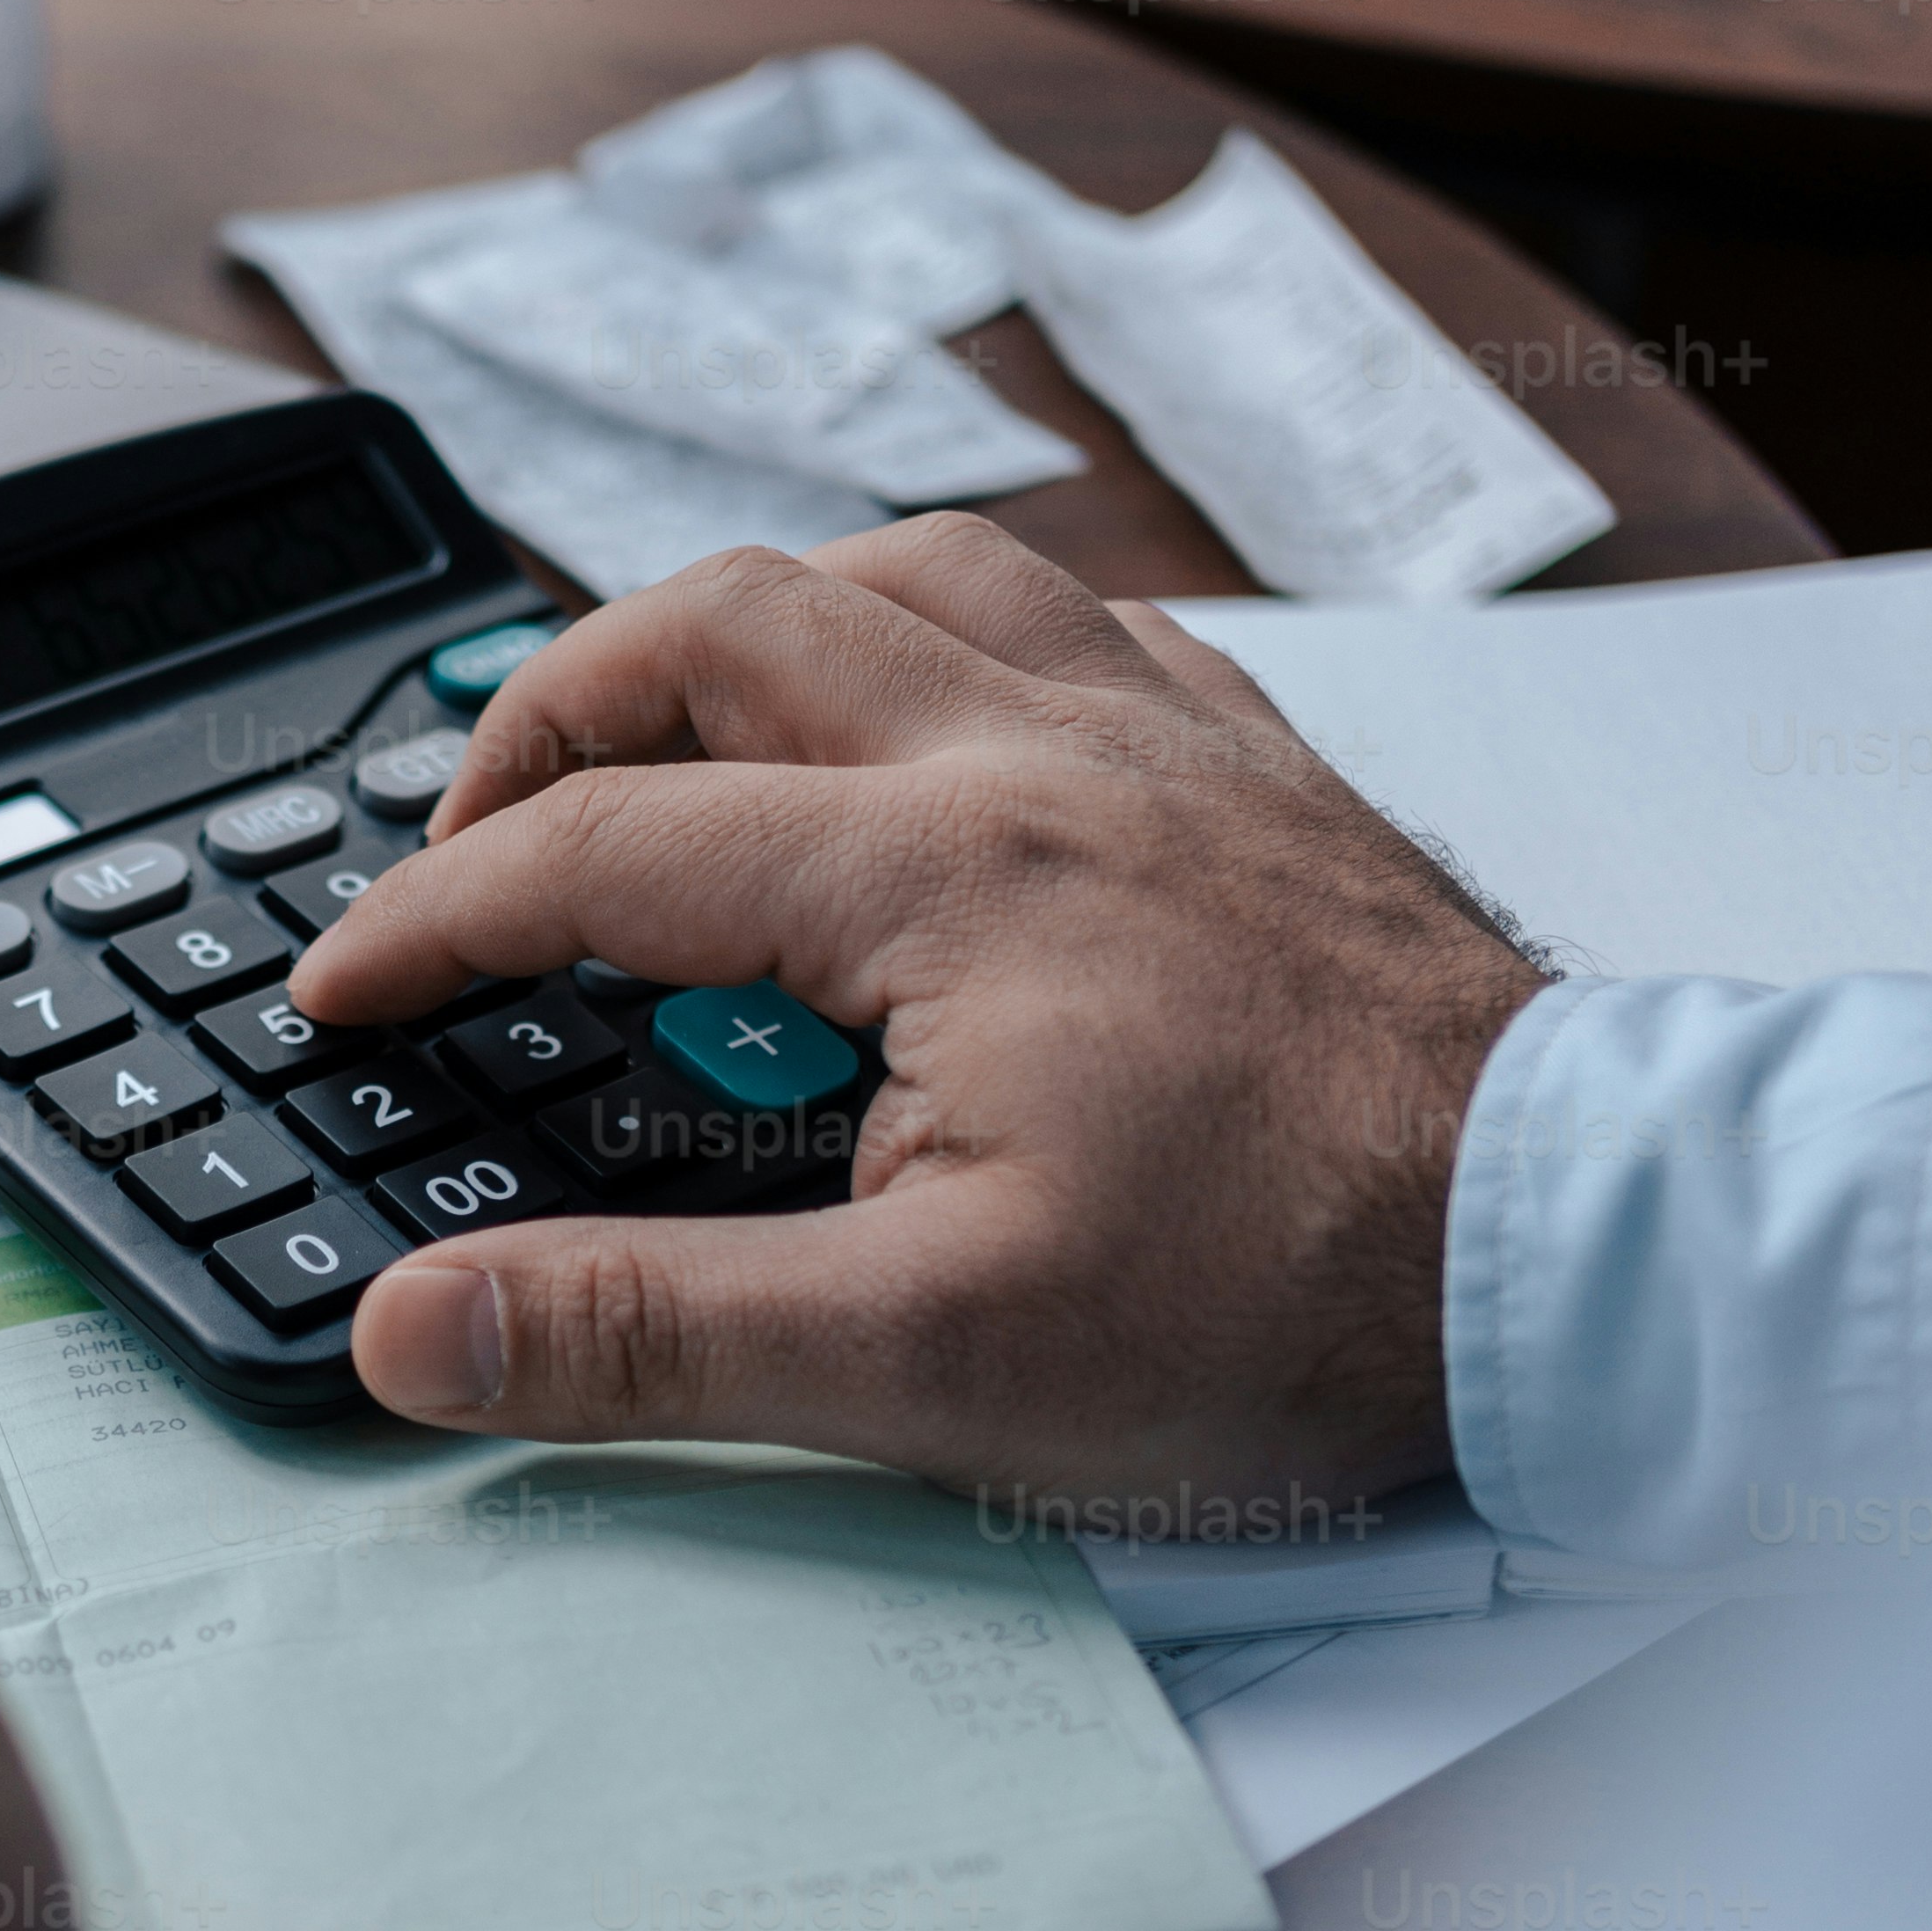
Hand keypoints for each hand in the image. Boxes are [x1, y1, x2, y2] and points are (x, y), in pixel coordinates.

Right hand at [292, 520, 1545, 1508]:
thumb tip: (419, 1332)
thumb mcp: (930, 1362)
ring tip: (662, 732)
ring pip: (898, 568)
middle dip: (549, 714)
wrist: (1587, 1253)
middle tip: (468, 836)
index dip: (431, 923)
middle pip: (721, 627)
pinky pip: (1066, 612)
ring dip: (744, 626)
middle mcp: (1042, 749)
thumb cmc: (1296, 1298)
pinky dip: (937, 633)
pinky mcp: (1256, 764)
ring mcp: (1162, 734)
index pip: (599, 853)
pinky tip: (921, 718)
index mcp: (938, 871)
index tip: (343, 993)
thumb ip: (648, 1333)